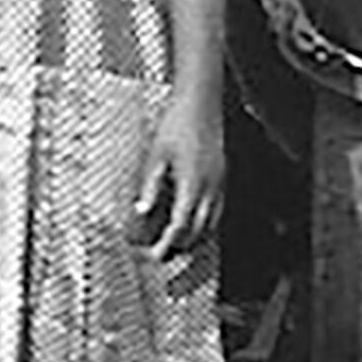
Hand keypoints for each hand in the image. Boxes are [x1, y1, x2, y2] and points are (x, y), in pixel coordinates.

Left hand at [132, 87, 224, 262]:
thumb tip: (140, 212)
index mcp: (191, 185)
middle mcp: (209, 188)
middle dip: (179, 249)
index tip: (153, 256)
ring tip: (174, 247)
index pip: (180, 227)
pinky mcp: (221, 178)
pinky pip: (216, 212)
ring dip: (193, 241)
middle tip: (160, 258)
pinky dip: (204, 226)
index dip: (166, 245)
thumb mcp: (156, 157)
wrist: (201, 103)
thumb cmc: (177, 125)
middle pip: (198, 233)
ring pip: (210, 226)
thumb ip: (149, 187)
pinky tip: (191, 226)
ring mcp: (219, 184)